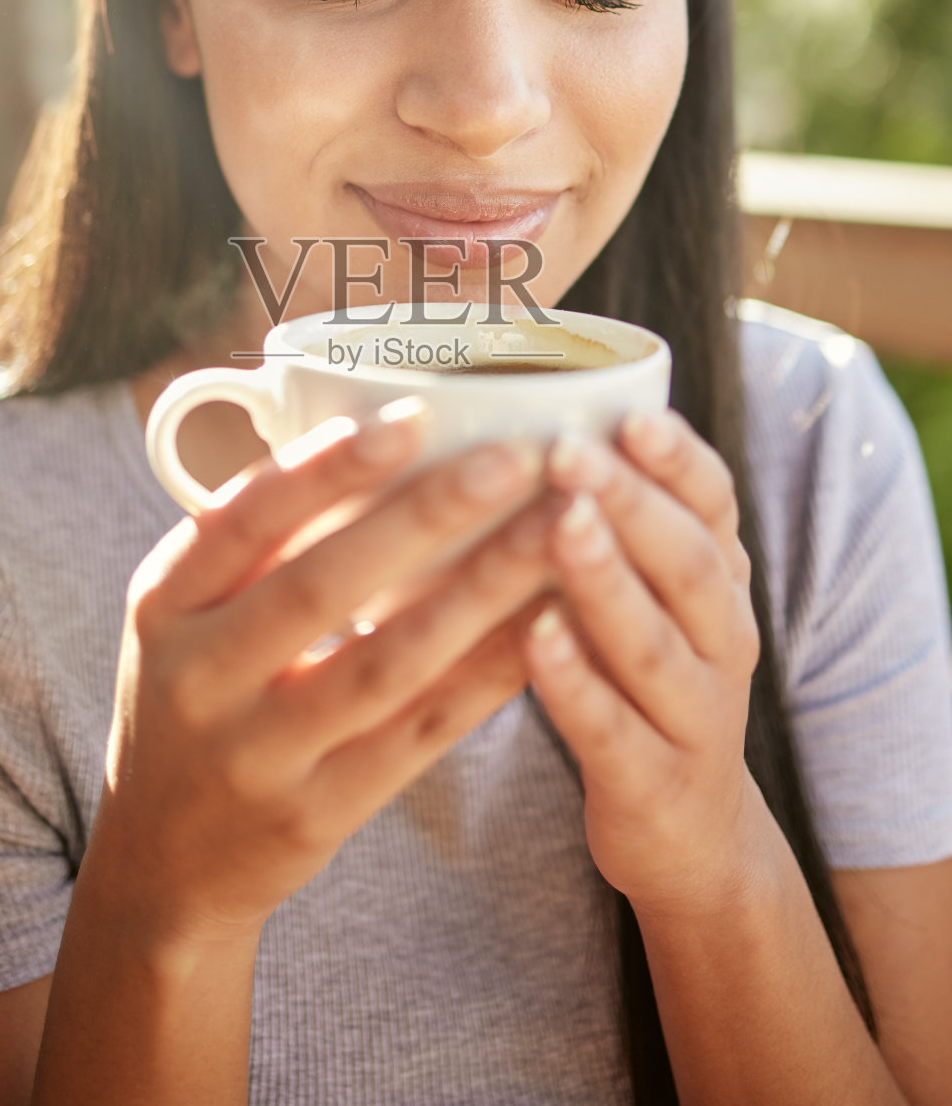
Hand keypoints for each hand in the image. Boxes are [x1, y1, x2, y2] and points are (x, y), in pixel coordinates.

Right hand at [93, 403, 561, 951]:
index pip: (243, 518)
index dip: (327, 467)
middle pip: (321, 588)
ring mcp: (258, 755)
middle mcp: (199, 677)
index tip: (413, 416)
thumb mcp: (184, 614)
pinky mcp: (318, 815)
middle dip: (425, 518)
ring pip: (387, 663)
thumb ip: (255, 537)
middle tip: (514, 460)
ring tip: (555, 532)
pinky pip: (420, 734)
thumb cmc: (194, 696)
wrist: (163, 861)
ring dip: (480, 592)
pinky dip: (488, 675)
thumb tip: (378, 426)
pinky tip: (547, 624)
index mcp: (164, 602)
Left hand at [524, 410, 763, 918]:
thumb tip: (525, 413)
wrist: (691, 834)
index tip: (631, 415)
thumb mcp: (651, 600)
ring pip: (655, 644)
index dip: (678, 460)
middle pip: (687, 563)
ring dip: (607, 582)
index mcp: (720, 582)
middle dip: (631, 503)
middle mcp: (723, 641)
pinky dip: (578, 684)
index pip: (715, 505)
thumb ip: (612, 523)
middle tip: (570, 453)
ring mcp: (695, 717)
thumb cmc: (641, 682)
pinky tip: (536, 639)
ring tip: (562, 526)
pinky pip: (613, 729)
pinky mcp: (653, 785)